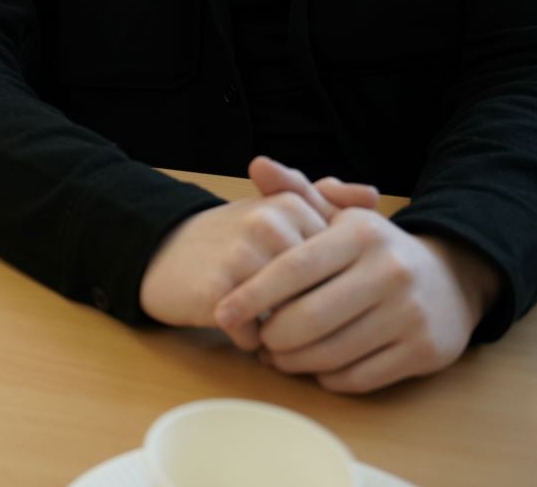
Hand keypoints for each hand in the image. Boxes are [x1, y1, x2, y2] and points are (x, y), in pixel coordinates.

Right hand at [137, 157, 375, 329]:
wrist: (162, 253)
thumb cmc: (231, 241)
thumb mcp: (278, 214)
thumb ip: (326, 203)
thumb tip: (374, 195)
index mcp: (289, 203)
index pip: (339, 265)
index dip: (327, 288)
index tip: (306, 288)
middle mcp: (268, 223)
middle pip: (319, 292)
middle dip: (308, 313)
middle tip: (284, 310)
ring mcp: (242, 255)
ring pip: (291, 317)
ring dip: (281, 331)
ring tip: (261, 318)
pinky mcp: (218, 290)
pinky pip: (256, 335)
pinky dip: (250, 340)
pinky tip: (237, 324)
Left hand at [214, 212, 502, 393]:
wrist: (450, 281)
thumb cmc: (375, 249)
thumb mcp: (341, 216)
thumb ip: (296, 192)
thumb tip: (256, 164)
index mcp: (363, 234)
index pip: (295, 267)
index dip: (253, 294)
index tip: (222, 312)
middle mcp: (391, 271)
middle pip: (309, 317)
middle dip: (272, 335)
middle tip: (256, 340)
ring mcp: (410, 314)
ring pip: (332, 352)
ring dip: (294, 361)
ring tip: (276, 356)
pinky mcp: (424, 352)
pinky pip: (359, 377)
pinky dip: (328, 377)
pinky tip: (315, 368)